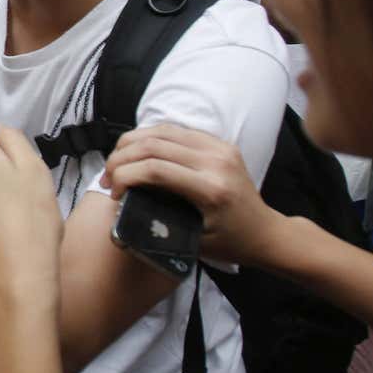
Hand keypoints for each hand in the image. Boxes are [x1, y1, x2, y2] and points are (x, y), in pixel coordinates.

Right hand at [101, 124, 285, 266]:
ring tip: (116, 163)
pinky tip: (137, 153)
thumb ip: (158, 224)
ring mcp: (219, 148)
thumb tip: (120, 211)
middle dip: (120, 159)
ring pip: (162, 130)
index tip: (113, 193)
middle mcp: (216, 161)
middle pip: (153, 145)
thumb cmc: (231, 242)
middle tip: (107, 178)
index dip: (124, 176)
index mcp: (211, 189)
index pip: (155, 169)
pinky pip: (176, 130)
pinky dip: (150, 137)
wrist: (266, 233)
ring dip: (131, 143)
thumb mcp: (192, 242)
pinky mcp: (219, 143)